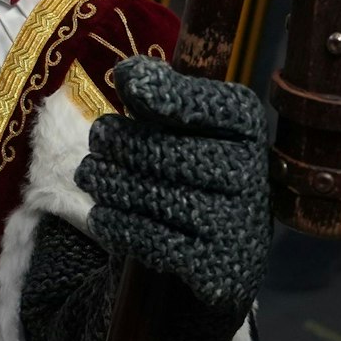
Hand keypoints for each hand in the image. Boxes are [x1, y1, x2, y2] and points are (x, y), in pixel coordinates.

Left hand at [76, 56, 270, 307]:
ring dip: (106, 183)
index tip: (127, 87)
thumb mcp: (183, 127)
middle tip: (95, 145)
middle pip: (161, 152)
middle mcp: (250, 173)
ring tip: (89, 176)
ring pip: (149, 195)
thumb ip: (160, 94)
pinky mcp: (217, 265)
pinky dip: (116, 223)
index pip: (204, 105)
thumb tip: (129, 75)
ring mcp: (236, 222)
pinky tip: (102, 214)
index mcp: (247, 128)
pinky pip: (149, 238)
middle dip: (116, 145)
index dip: (165, 95)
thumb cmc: (193, 170)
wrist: (222, 250)